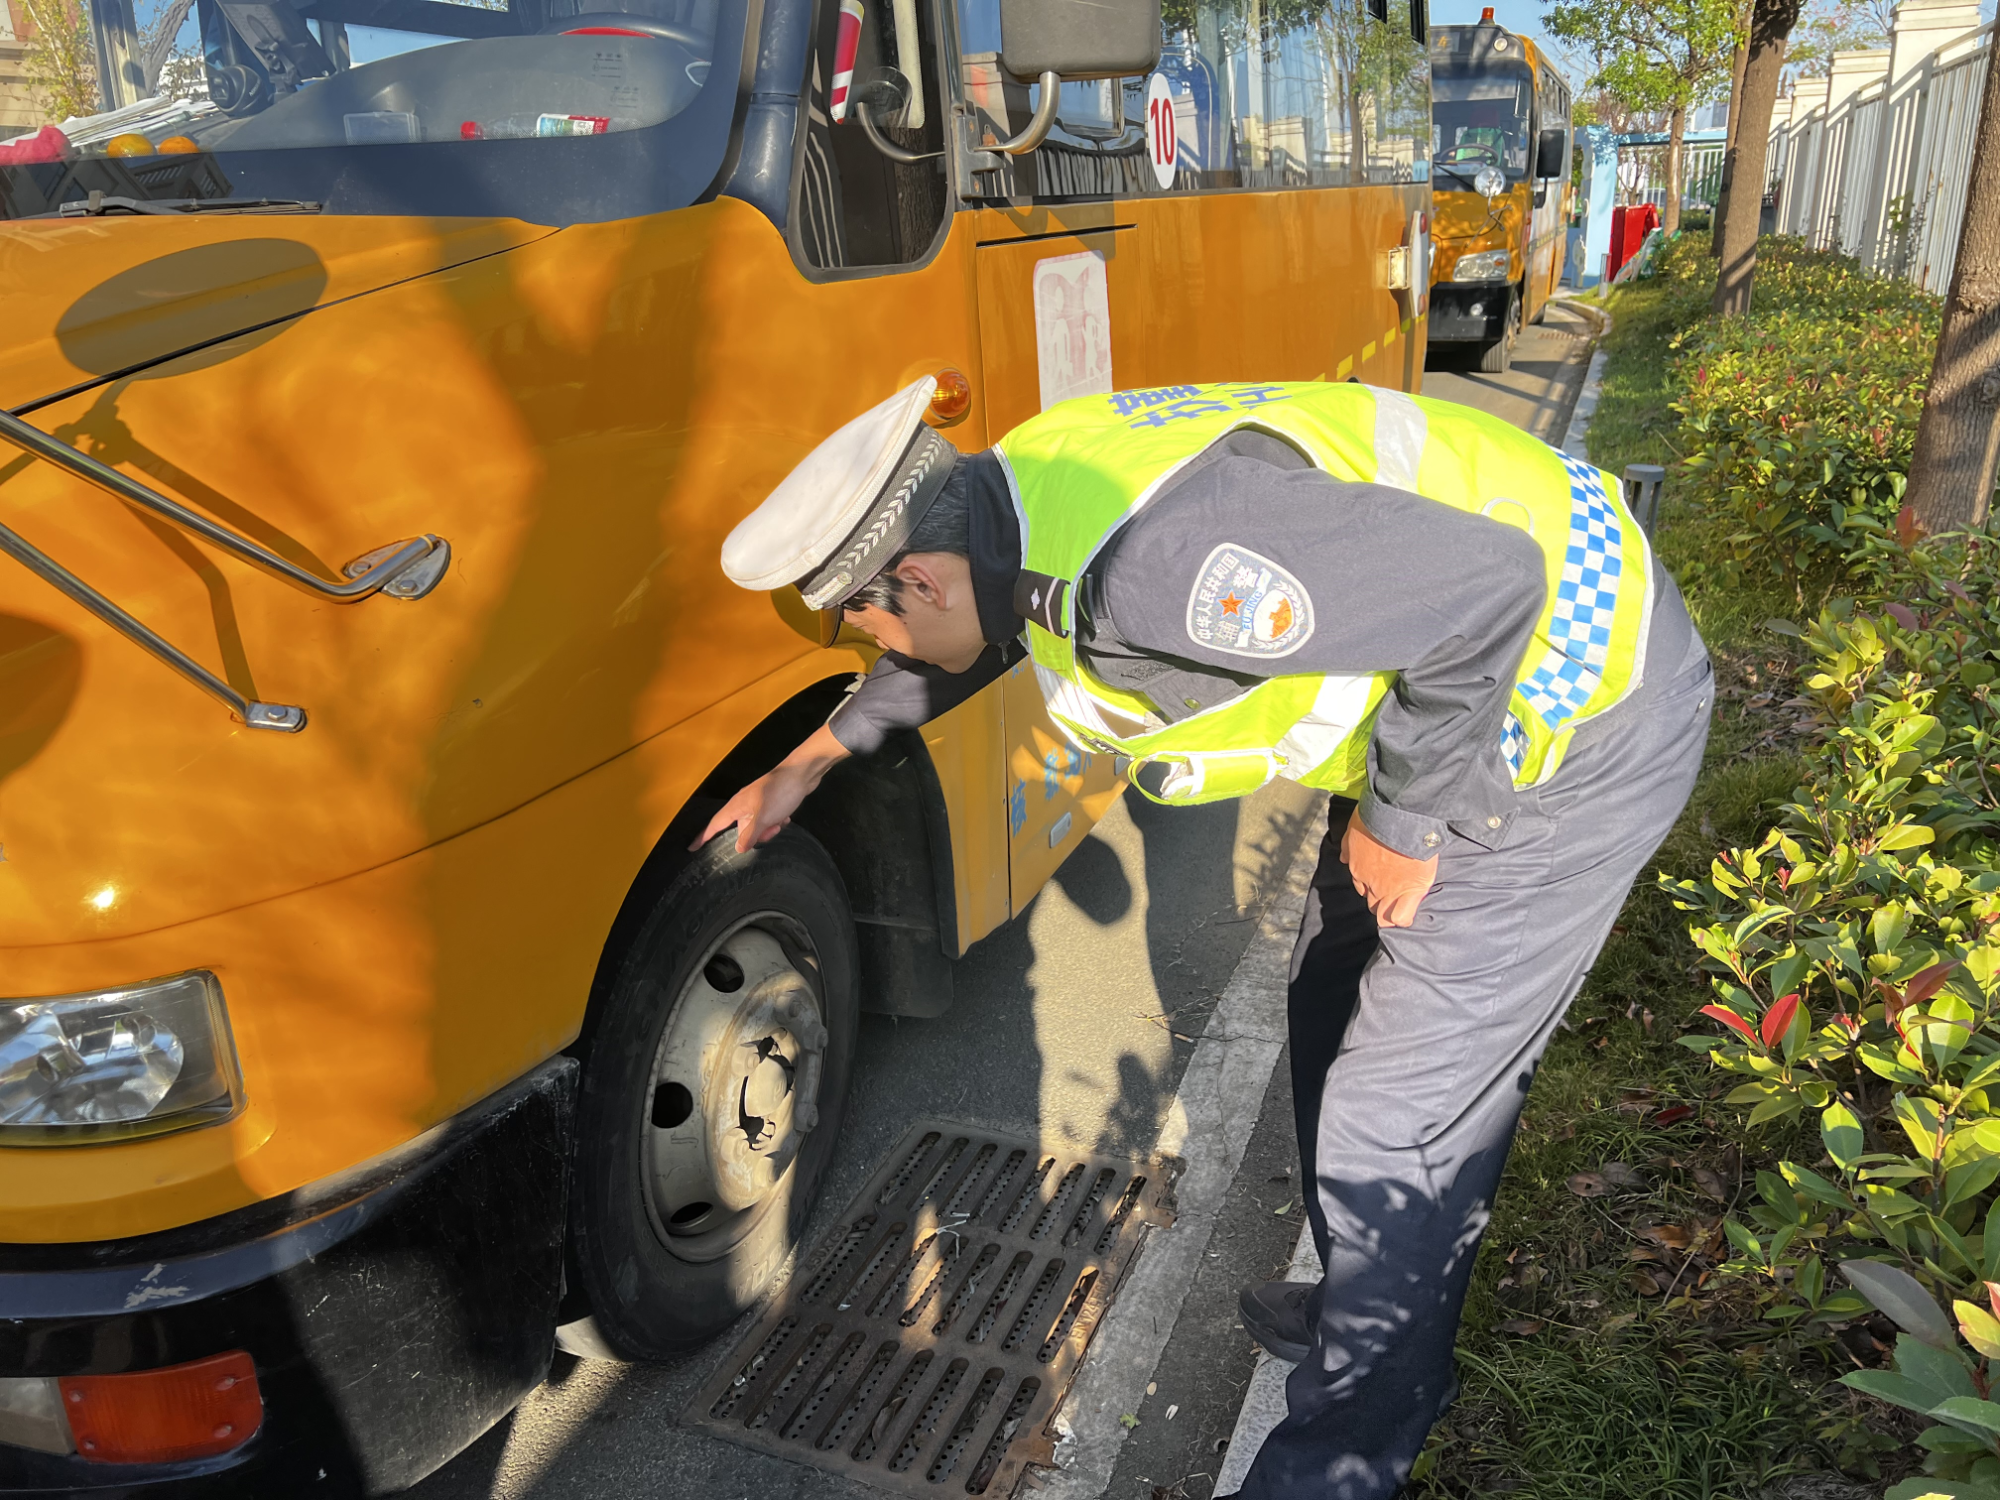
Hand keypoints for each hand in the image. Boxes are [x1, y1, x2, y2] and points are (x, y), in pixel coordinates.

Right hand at [695, 724, 848, 854]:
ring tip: (782, 820)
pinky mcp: (771, 802)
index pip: (715, 824)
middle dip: (756, 835)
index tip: (692, 848)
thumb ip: (749, 834)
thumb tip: (738, 849)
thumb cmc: (779, 793)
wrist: (802, 774)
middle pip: (742, 829)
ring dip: (770, 828)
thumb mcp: (763, 818)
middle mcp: (744, 804)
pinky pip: (769, 819)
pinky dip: (777, 821)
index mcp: (737, 806)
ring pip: (758, 826)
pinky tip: (787, 816)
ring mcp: (757, 803)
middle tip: (772, 830)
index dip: (703, 837)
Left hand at [1340, 812, 1437, 927]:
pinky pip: (1402, 917)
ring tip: (1398, 907)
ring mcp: (1389, 890)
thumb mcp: (1353, 827)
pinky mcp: (1410, 892)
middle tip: (1391, 889)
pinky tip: (1407, 913)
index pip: (1360, 885)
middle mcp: (1370, 883)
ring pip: (1382, 916)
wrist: (1401, 816)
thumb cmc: (1376, 817)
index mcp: (1357, 867)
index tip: (1379, 876)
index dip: (1370, 883)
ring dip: (1388, 913)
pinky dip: (1403, 918)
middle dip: (1378, 899)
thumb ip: (1348, 845)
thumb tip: (1344, 858)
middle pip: (1370, 902)